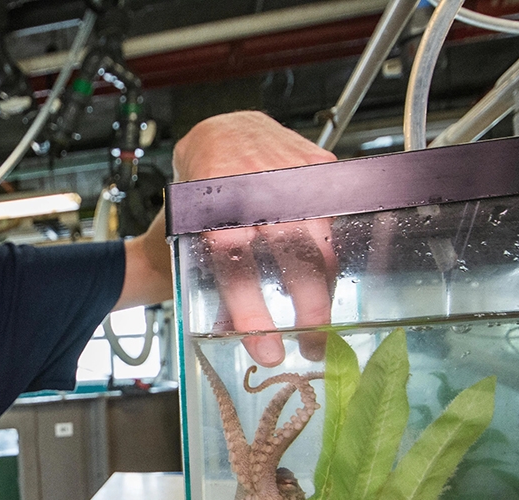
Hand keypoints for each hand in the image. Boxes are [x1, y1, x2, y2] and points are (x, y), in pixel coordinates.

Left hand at [173, 111, 337, 365]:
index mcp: (212, 203)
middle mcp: (254, 183)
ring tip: (321, 322)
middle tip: (313, 347)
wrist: (222, 132)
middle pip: (294, 254)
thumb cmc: (200, 189)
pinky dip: (331, 255)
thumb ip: (204, 277)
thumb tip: (231, 333)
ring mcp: (291, 172)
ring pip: (322, 239)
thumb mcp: (184, 231)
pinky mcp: (318, 167)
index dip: (252, 311)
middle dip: (309, 309)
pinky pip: (334, 219)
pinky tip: (327, 280)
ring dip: (326, 288)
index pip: (234, 264)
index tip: (267, 349)